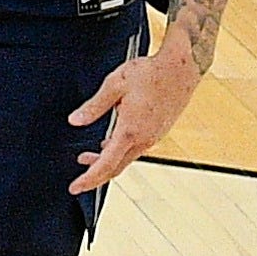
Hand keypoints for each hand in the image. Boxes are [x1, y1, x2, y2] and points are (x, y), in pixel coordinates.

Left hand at [67, 35, 203, 191]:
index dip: (89, 178)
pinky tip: (109, 143)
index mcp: (131, 131)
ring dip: (107, 161)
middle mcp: (145, 139)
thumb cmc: (149, 73)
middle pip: (117, 166)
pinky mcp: (159, 131)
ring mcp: (154, 136)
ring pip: (127, 158)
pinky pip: (137, 148)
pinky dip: (120, 151)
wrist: (182, 68)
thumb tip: (74, 121)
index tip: (75, 187)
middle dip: (96, 173)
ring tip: (87, 156)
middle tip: (78, 178)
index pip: (106, 164)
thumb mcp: (114, 85)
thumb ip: (93, 107)